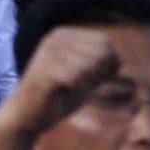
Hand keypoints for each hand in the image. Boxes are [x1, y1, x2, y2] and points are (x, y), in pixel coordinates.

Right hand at [2, 26, 120, 139]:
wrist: (28, 114)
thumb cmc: (58, 95)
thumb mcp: (83, 75)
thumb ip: (101, 64)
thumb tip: (121, 57)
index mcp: (63, 34)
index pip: (105, 42)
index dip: (110, 64)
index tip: (97, 79)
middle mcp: (55, 39)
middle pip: (101, 52)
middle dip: (101, 74)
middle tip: (85, 86)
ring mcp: (49, 53)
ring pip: (92, 65)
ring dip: (89, 83)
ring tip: (73, 89)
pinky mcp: (45, 69)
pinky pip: (78, 78)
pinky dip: (78, 89)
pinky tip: (65, 92)